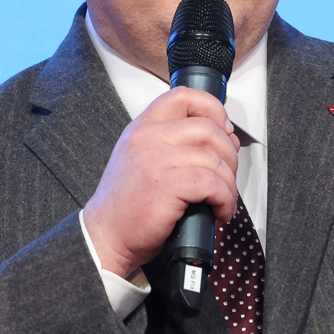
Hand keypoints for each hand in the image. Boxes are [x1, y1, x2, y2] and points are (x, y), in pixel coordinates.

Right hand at [82, 86, 240, 278]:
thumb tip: (220, 140)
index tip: (224, 128)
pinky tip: (220, 210)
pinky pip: (212, 183)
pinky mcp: (167, 185)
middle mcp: (148, 138)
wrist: (104, 236)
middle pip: (208, 128)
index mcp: (143, 128)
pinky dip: (225, 199)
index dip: (213, 108)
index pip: (183, 96)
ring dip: (229, 183)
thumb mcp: (141, 160)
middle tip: (228, 174)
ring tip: (224, 199)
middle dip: (229, 153)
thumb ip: (172, 144)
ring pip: (214, 158)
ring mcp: (157, 159)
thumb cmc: (126, 206)